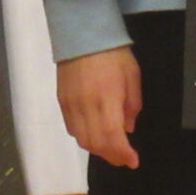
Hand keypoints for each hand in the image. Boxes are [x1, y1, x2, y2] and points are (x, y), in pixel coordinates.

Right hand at [57, 47, 142, 168]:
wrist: (82, 34)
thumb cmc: (114, 53)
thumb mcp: (133, 75)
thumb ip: (132, 105)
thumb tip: (128, 129)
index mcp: (106, 97)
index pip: (112, 136)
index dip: (123, 154)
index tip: (133, 161)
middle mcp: (86, 105)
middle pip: (95, 144)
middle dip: (112, 156)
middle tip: (124, 158)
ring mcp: (71, 105)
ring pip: (82, 140)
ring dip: (98, 150)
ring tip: (111, 149)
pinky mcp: (62, 101)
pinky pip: (71, 129)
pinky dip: (84, 138)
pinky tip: (94, 135)